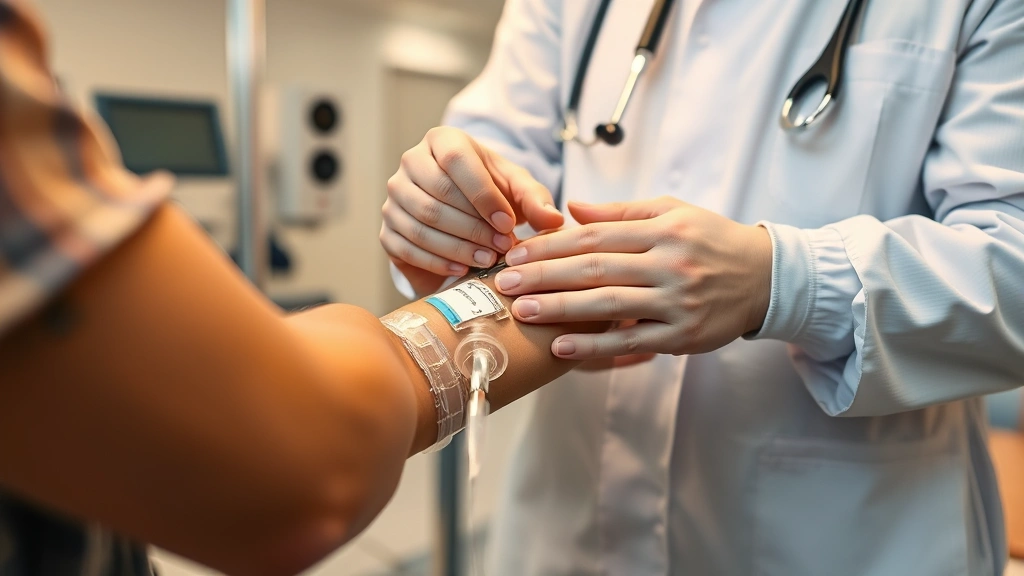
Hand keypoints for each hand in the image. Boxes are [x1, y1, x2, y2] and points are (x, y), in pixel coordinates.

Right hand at [380, 127, 563, 294]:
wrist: (460, 212)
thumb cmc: (491, 192)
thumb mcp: (516, 188)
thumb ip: (536, 199)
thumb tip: (553, 219)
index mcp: (442, 140)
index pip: (456, 160)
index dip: (483, 195)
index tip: (508, 224)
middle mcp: (411, 162)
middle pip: (437, 195)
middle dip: (474, 226)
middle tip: (502, 248)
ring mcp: (394, 196)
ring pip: (422, 222)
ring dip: (458, 246)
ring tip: (487, 261)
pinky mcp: (387, 228)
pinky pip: (407, 246)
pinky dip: (436, 262)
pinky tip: (461, 271)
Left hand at [492, 197, 773, 359]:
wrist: (766, 278)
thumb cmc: (711, 240)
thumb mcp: (673, 213)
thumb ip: (621, 213)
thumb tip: (572, 209)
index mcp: (663, 230)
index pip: (596, 238)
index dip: (552, 246)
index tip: (517, 254)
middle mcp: (670, 264)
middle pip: (595, 270)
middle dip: (545, 276)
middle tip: (505, 283)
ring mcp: (676, 302)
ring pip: (609, 305)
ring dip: (561, 309)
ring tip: (522, 312)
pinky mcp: (683, 336)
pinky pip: (632, 342)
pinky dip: (595, 346)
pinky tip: (562, 347)